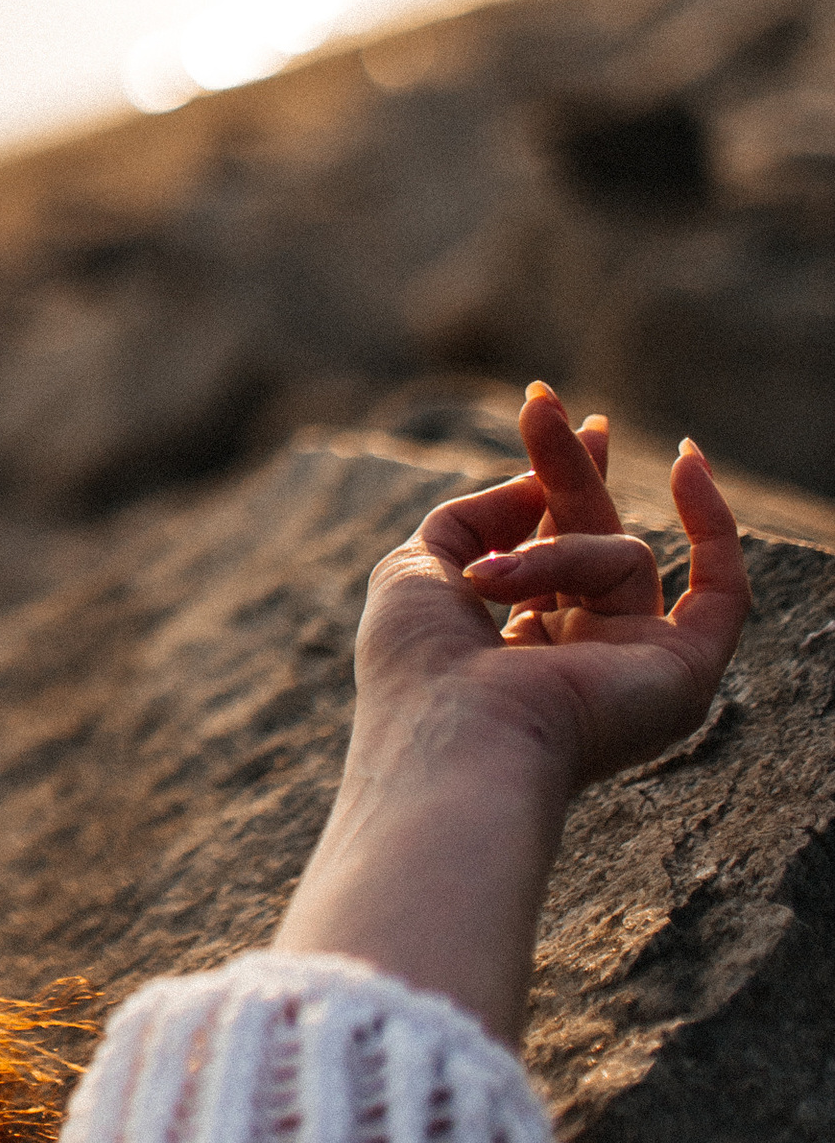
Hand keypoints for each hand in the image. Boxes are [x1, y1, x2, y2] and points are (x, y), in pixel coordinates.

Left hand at [280, 384, 750, 1040]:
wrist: (458, 743)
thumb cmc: (421, 672)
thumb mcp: (420, 568)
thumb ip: (476, 516)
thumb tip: (536, 482)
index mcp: (521, 646)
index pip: (553, 548)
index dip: (555, 476)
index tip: (545, 407)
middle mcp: (584, 659)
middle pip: (591, 535)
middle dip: (565, 464)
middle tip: (540, 399)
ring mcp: (635, 666)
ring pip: (618, 556)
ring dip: (552, 553)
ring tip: (494, 583)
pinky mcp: (683, 676)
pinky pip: (722, 592)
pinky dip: (714, 526)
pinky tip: (688, 464)